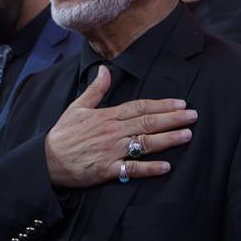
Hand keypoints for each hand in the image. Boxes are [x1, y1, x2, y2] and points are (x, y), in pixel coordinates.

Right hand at [44, 66, 195, 188]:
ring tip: (186, 135)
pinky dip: (149, 168)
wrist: (47, 160)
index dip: (161, 105)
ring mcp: (111, 151)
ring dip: (167, 140)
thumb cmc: (64, 134)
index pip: (139, 107)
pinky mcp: (107, 170)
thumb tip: (105, 70)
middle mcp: (112, 132)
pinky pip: (132, 169)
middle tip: (193, 116)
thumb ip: (95, 90)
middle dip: (172, 119)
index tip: (180, 103)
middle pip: (147, 123)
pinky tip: (166, 166)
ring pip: (144, 144)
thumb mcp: (77, 107)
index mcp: (107, 116)